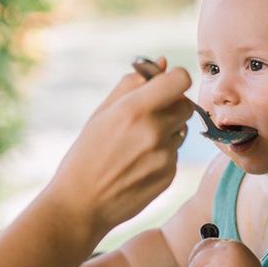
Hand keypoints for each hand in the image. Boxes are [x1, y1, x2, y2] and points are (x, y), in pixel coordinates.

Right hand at [46, 58, 192, 235]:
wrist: (81, 204)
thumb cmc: (86, 154)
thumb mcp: (101, 113)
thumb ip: (132, 85)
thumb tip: (163, 62)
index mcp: (134, 110)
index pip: (180, 80)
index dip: (175, 79)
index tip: (165, 85)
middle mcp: (154, 131)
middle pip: (186, 105)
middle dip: (173, 106)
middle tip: (150, 115)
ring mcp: (164, 156)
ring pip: (181, 131)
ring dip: (167, 131)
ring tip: (136, 145)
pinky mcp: (169, 175)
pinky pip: (174, 154)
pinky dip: (162, 154)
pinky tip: (137, 164)